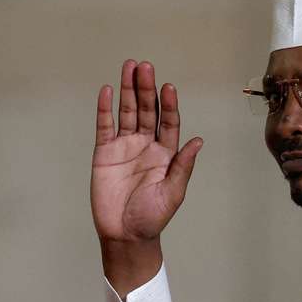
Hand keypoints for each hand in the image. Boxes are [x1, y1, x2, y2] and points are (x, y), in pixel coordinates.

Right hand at [91, 59, 203, 242]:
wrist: (125, 234)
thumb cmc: (152, 217)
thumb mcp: (173, 193)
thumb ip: (182, 166)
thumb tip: (197, 142)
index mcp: (166, 153)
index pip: (169, 121)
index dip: (168, 104)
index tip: (168, 87)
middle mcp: (146, 145)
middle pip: (147, 110)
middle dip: (146, 88)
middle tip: (145, 66)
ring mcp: (124, 146)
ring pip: (127, 112)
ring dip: (128, 89)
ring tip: (129, 66)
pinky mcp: (105, 152)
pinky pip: (105, 126)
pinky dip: (106, 108)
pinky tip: (108, 91)